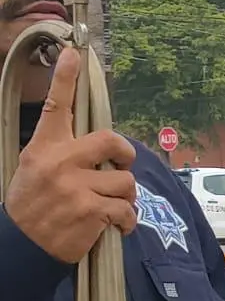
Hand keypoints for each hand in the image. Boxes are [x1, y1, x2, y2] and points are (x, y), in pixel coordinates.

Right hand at [5, 46, 136, 263]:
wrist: (21, 246)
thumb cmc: (32, 206)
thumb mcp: (33, 170)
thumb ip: (61, 153)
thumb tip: (99, 147)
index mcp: (43, 149)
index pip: (55, 107)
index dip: (65, 80)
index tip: (73, 54)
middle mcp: (59, 163)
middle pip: (111, 141)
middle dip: (125, 154)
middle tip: (121, 165)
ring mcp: (76, 187)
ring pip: (125, 181)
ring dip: (124, 196)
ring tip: (107, 206)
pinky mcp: (91, 211)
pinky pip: (127, 210)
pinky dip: (126, 221)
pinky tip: (114, 227)